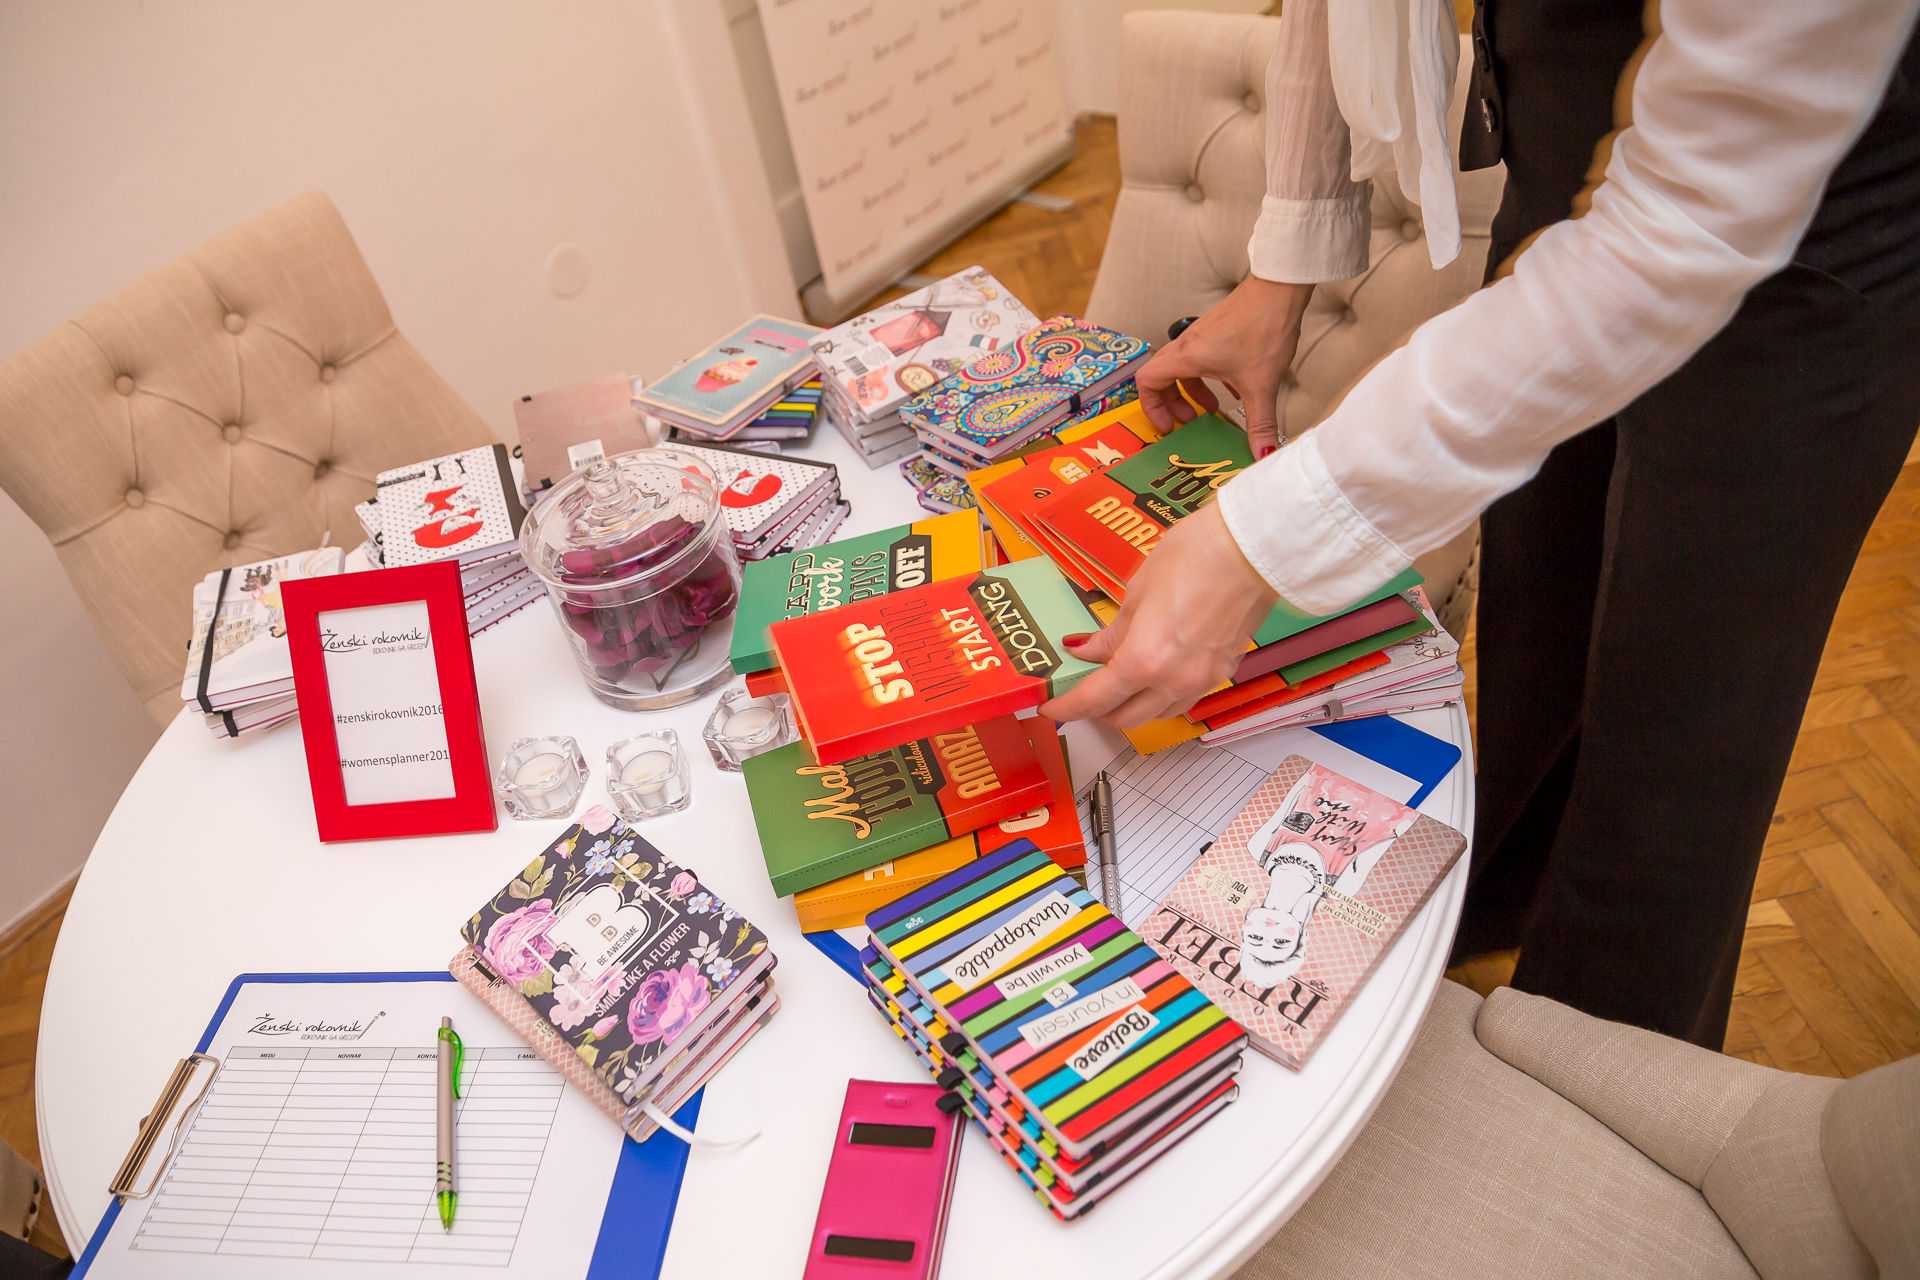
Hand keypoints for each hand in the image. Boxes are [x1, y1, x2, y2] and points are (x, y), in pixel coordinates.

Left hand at [1040, 503, 1276, 727]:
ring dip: (1132, 707)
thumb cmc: (1195, 556)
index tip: (1052, 706)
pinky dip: (1161, 696)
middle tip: (1082, 690)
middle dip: (1098, 710)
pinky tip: (1154, 674)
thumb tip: (1087, 651)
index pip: (1095, 700)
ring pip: (1157, 714)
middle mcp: (1173, 681)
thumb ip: (1111, 633)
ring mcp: (1202, 681)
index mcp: (1144, 660)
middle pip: (1125, 718)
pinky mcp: (1223, 672)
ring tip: (1117, 683)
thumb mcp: (1137, 591)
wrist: (1252, 549)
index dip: (1068, 707)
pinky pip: (1184, 699)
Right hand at [1137, 277, 1312, 457]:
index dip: (1151, 407)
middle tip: (1188, 420)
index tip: (1168, 425)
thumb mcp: (1262, 384)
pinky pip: (1201, 358)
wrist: (1280, 287)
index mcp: (1188, 356)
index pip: (1147, 381)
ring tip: (1213, 408)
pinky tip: (1237, 387)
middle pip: (1161, 376)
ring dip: (1191, 390)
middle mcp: (1188, 344)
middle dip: (1171, 403)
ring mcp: (1201, 335)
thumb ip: (1261, 423)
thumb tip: (1263, 455)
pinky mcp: (1216, 330)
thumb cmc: (1265, 326)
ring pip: (1182, 367)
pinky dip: (1210, 376)